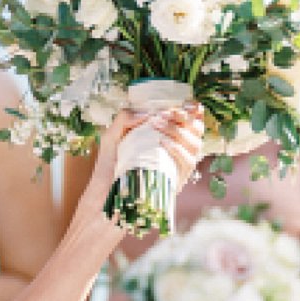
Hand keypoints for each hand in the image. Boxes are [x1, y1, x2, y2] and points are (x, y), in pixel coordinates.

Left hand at [82, 105, 208, 208]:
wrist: (103, 197)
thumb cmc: (108, 168)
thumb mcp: (111, 137)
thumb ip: (124, 118)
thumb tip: (147, 111)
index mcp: (164, 139)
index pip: (188, 122)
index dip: (193, 111)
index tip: (188, 103)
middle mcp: (174, 152)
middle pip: (196, 131)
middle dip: (184, 118)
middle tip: (166, 114)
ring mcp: (176, 167)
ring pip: (195, 145)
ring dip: (179, 132)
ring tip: (160, 126)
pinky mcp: (176, 182)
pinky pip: (187, 163)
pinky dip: (178, 150)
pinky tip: (164, 143)